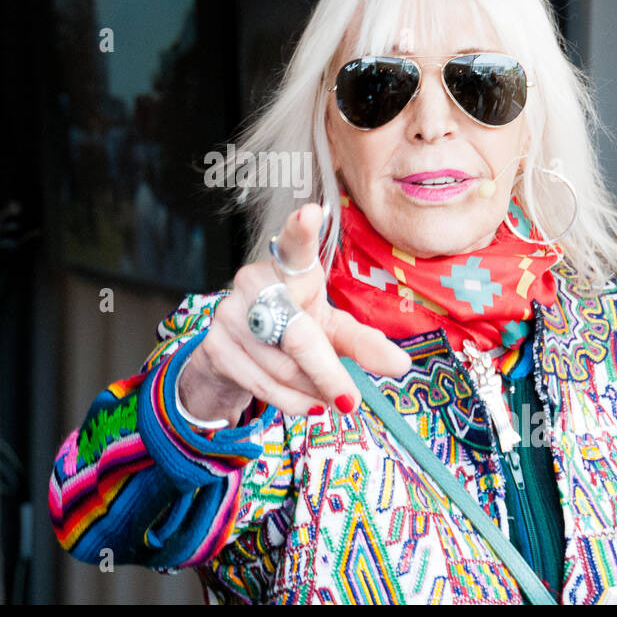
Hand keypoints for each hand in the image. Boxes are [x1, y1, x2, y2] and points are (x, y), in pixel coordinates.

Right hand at [177, 202, 413, 425]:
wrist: (237, 354)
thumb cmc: (295, 330)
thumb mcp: (332, 331)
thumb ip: (364, 344)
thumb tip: (401, 366)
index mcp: (290, 266)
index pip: (295, 244)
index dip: (301, 230)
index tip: (310, 213)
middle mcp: (255, 281)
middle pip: (297, 333)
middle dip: (327, 372)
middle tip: (351, 400)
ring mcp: (230, 313)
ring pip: (281, 366)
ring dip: (311, 391)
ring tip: (327, 398)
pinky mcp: (215, 345)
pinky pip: (261, 383)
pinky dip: (290, 402)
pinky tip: (306, 403)